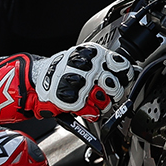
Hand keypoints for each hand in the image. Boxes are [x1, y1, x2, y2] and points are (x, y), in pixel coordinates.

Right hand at [0, 44, 130, 122]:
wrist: (36, 80)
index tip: (121, 80)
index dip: (123, 76)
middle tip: (105, 94)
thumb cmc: (63, 72)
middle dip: (112, 94)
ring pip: (102, 100)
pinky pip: (88, 110)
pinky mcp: (69, 98)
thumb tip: (130, 72)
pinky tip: (82, 106)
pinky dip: (88, 112)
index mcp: (93, 53)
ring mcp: (78, 82)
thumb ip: (107, 67)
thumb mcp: (87, 62)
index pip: (121, 65)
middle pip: (113, 86)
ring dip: (100, 105)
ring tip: (91, 101)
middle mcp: (87, 66)